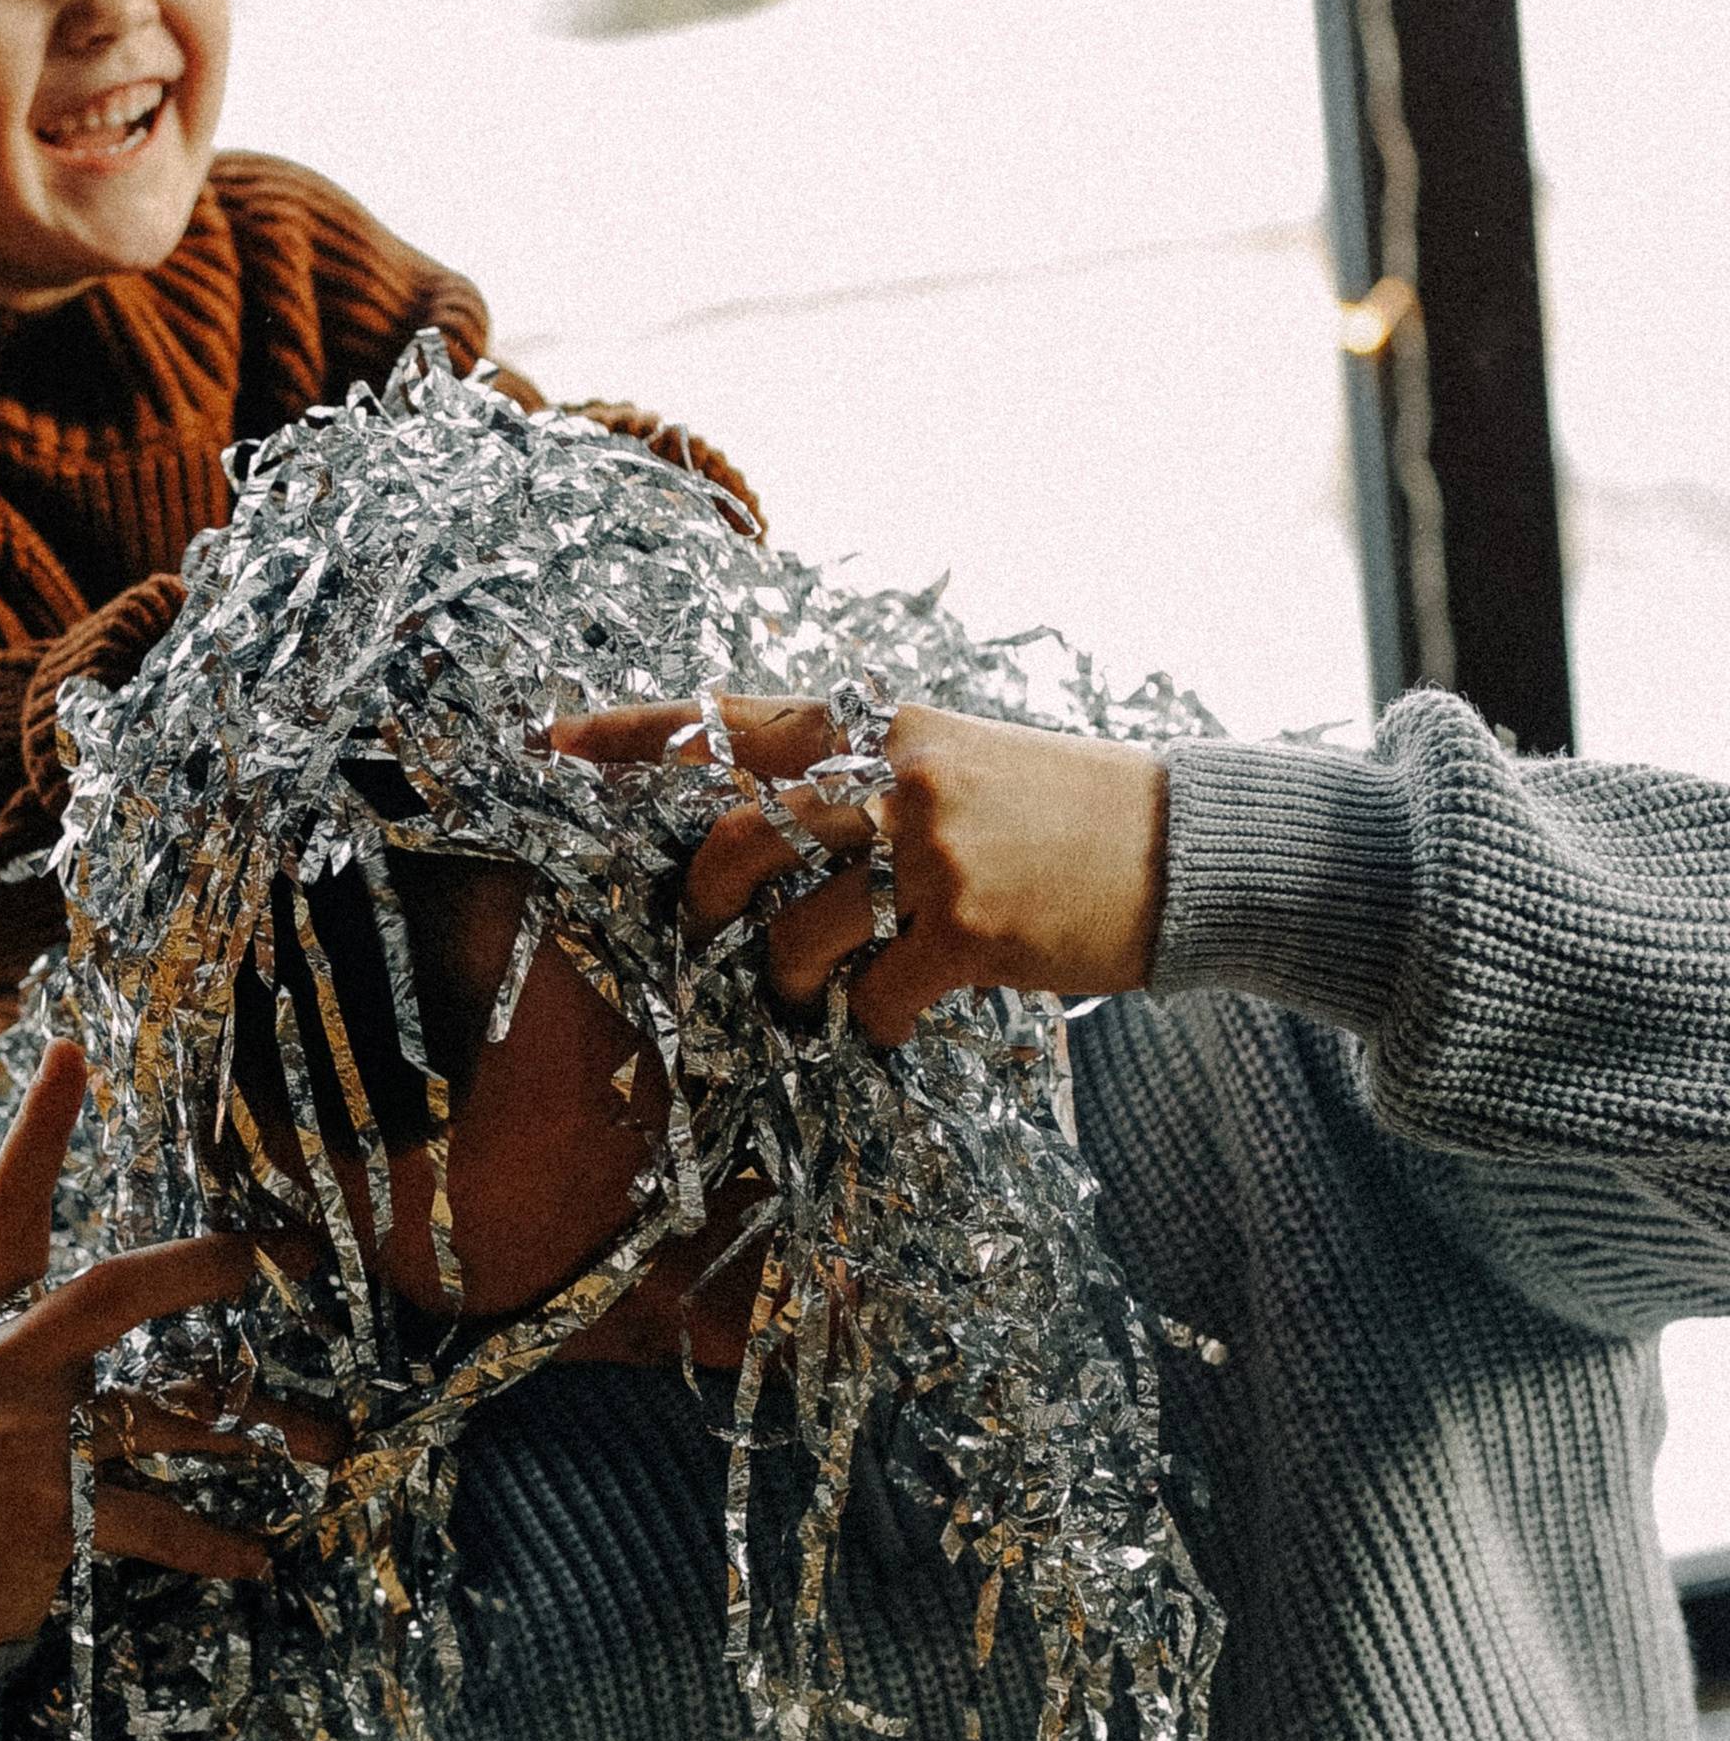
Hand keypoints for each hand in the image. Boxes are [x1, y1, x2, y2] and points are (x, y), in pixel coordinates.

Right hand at [0, 1043, 340, 1646]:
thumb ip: (39, 1353)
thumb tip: (139, 1320)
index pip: (7, 1216)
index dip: (38, 1135)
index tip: (71, 1056)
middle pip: (111, 1294)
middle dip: (205, 1269)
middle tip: (279, 1254)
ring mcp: (19, 1447)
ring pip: (166, 1419)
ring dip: (260, 1432)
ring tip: (332, 1443)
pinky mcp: (45, 1522)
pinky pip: (154, 1522)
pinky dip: (212, 1544)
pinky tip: (260, 1558)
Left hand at [550, 697, 1167, 1051]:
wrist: (1190, 845)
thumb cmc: (1066, 809)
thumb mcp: (961, 758)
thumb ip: (870, 780)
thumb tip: (771, 830)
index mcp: (886, 725)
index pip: (737, 720)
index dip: (636, 733)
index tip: (551, 738)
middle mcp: (898, 776)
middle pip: (741, 840)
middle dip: (707, 903)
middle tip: (710, 932)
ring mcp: (933, 853)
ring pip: (797, 938)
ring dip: (791, 986)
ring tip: (818, 996)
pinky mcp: (971, 929)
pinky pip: (877, 998)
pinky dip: (879, 1019)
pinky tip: (909, 1013)